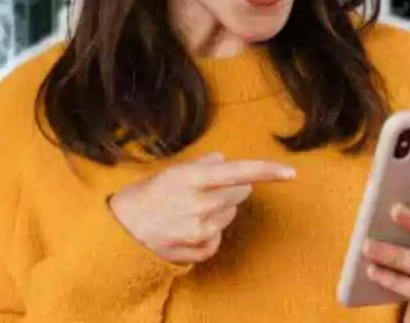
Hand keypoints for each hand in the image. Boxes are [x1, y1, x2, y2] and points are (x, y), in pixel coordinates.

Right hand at [108, 151, 295, 263]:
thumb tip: (224, 159)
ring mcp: (199, 230)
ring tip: (191, 210)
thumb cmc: (145, 197)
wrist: (118, 233)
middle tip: (207, 191)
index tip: (290, 173)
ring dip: (219, 211)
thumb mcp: (170, 173)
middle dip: (231, 190)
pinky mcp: (197, 250)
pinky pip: (218, 239)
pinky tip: (190, 228)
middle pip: (240, 194)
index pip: (240, 172)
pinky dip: (210, 233)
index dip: (267, 172)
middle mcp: (200, 205)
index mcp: (193, 180)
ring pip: (230, 216)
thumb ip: (201, 165)